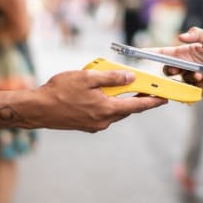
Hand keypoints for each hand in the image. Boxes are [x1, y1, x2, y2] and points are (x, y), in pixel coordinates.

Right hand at [37, 69, 166, 130]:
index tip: (164, 98)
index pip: (136, 106)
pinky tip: (102, 93)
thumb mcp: (88, 77)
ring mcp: (94, 125)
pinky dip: (108, 104)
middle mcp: (103, 121)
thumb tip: (130, 78)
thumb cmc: (60, 90)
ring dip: (121, 101)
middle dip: (138, 99)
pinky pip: (103, 114)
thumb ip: (112, 78)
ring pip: (115, 112)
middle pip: (127, 110)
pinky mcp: (85, 125)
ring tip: (123, 87)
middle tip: (146, 88)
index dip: (152, 102)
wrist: (38, 109)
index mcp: (106, 109)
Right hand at [156, 27, 202, 97]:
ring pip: (177, 80)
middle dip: (168, 69)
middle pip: (167, 69)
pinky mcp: (196, 90)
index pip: (164, 53)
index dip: (152, 53)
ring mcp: (189, 78)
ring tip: (200, 74)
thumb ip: (197, 34)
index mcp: (184, 53)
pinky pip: (188, 90)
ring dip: (187, 76)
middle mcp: (184, 66)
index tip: (141, 53)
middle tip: (174, 69)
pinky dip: (195, 84)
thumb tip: (181, 36)